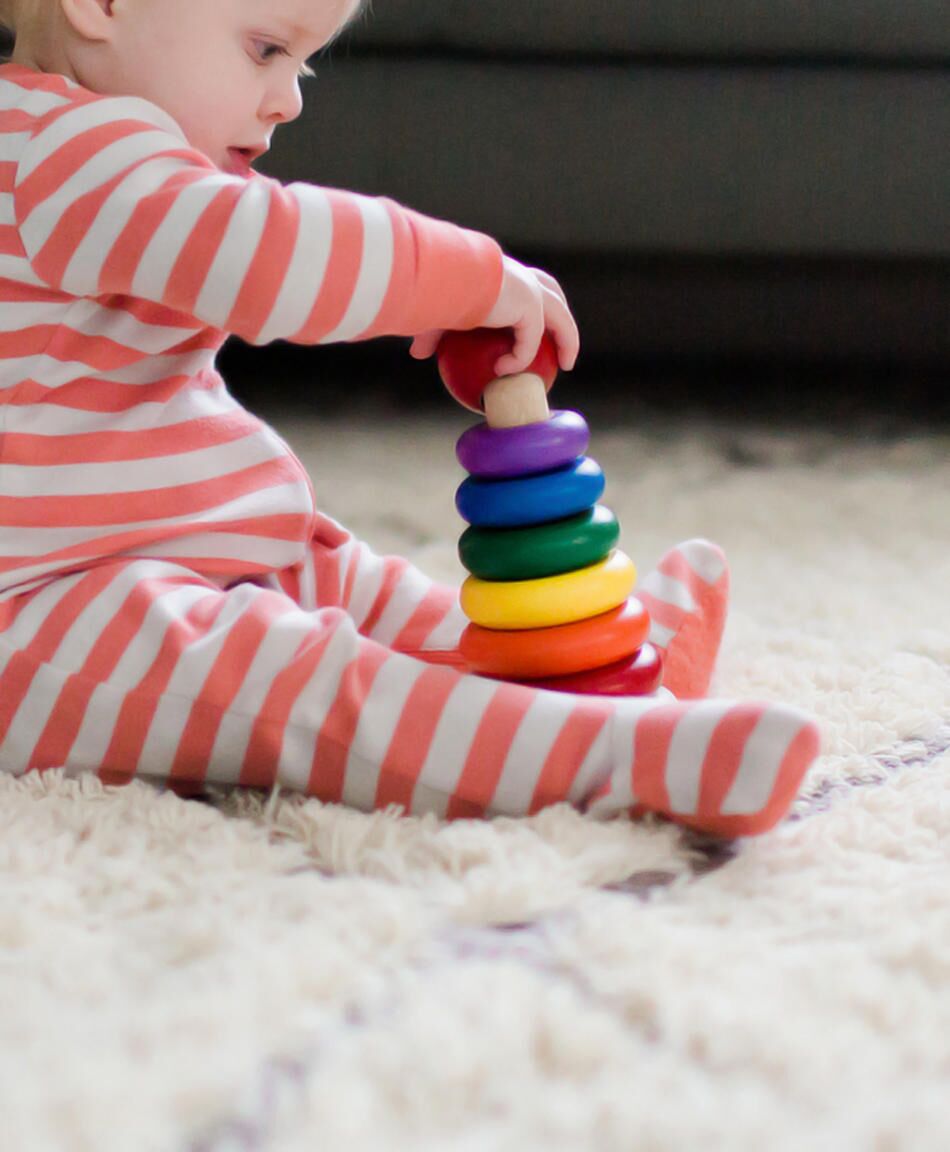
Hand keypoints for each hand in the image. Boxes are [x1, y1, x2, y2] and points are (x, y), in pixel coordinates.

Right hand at [409, 255, 579, 377]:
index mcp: (502, 273)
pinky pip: (530, 341)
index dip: (535, 300)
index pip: (525, 283)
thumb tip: (417, 354)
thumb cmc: (434, 288)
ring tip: (566, 365)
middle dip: (562, 313)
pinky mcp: (529, 305)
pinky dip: (520, 359)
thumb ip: (431, 334)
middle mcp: (520, 276)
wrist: (443, 274)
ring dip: (568, 340)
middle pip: (553, 293)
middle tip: (563, 343)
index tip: (533, 324)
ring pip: (560, 317)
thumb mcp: (432, 313)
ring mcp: (529, 289)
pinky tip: (504, 371)